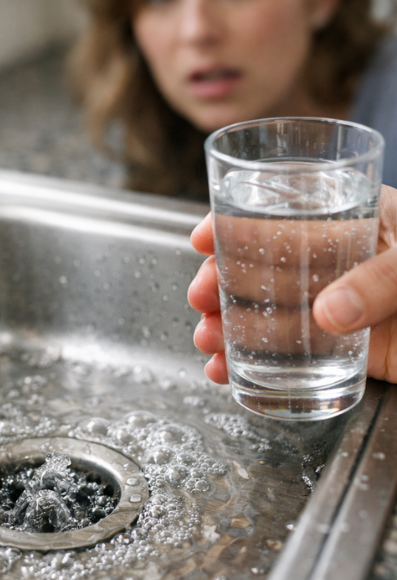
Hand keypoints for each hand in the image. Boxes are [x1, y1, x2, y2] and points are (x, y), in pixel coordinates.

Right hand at [187, 184, 396, 384]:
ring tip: (209, 338)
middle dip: (223, 280)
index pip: (287, 212)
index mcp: (358, 216)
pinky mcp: (347, 347)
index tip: (203, 239)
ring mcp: (341, 305)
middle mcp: (341, 260)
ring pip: (272, 311)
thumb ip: (380, 281)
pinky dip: (257, 363)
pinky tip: (227, 367)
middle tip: (201, 296)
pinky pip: (294, 354)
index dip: (239, 223)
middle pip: (266, 266)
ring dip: (232, 324)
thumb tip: (327, 314)